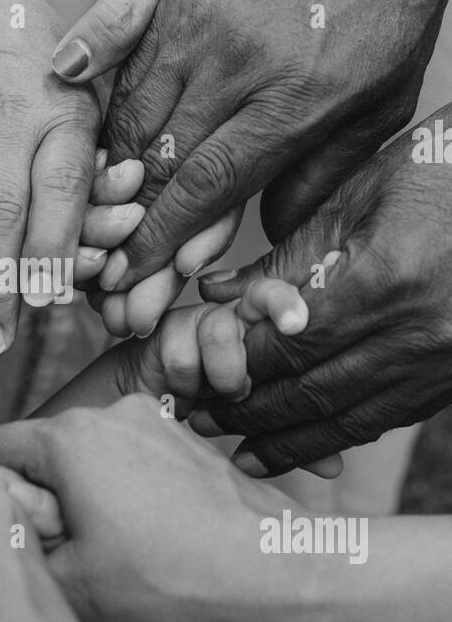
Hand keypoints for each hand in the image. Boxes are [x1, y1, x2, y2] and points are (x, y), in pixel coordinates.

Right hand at [0, 395, 275, 621]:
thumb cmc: (173, 584)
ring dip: (86, 497)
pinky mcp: (192, 444)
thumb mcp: (71, 590)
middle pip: (46, 451)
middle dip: (37, 496)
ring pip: (94, 458)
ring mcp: (160, 424)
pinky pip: (137, 464)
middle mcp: (113, 414)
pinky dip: (129, 496)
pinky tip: (148, 545)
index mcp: (71, 438)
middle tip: (45, 552)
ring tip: (104, 555)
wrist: (277, 573)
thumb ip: (16, 555)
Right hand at [62, 0, 451, 289]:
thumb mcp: (382, 101)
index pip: (205, 185)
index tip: (133, 274)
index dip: (160, 238)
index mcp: (296, 96)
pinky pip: (131, 67)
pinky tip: (116, 145)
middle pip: (157, 159)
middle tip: (109, 259)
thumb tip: (265, 228)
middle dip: (128, 219)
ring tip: (109, 208)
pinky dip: (118, 114)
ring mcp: (201, 21)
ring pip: (132, 116)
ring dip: (117, 169)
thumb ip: (321, 171)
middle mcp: (238, 60)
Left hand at [189, 105, 451, 474]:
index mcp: (386, 279)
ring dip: (287, 441)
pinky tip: (301, 448)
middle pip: (312, 391)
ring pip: (347, 420)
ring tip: (237, 450)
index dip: (237, 366)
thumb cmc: (444, 171)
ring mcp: (440, 363)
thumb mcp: (360, 192)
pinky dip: (337, 437)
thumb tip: (216, 296)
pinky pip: (384, 420)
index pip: (291, 343)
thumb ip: (286, 254)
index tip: (194, 374)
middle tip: (197, 419)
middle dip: (248, 412)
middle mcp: (417, 333)